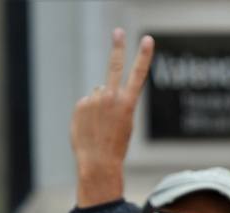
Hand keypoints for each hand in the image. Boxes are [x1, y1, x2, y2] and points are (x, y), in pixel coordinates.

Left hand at [70, 29, 153, 206]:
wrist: (98, 162)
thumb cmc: (115, 146)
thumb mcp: (125, 124)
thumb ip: (115, 103)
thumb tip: (98, 88)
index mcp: (128, 103)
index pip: (138, 74)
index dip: (144, 56)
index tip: (147, 40)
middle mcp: (111, 97)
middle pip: (115, 66)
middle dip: (118, 47)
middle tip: (118, 32)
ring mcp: (95, 99)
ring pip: (97, 94)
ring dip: (98, 104)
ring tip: (99, 125)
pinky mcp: (81, 104)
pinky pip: (86, 104)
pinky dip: (87, 113)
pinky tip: (90, 127)